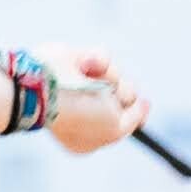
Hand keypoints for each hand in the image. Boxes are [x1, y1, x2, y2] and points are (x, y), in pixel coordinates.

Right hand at [21, 42, 148, 158]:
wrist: (44, 88)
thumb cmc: (79, 114)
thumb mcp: (112, 129)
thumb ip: (132, 120)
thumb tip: (142, 105)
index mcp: (91, 134)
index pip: (124, 121)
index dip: (136, 112)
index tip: (146, 103)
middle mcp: (87, 110)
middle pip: (124, 96)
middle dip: (122, 94)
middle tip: (106, 96)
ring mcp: (83, 86)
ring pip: (117, 75)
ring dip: (109, 76)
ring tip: (89, 80)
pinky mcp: (77, 63)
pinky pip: (104, 57)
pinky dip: (98, 60)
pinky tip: (83, 65)